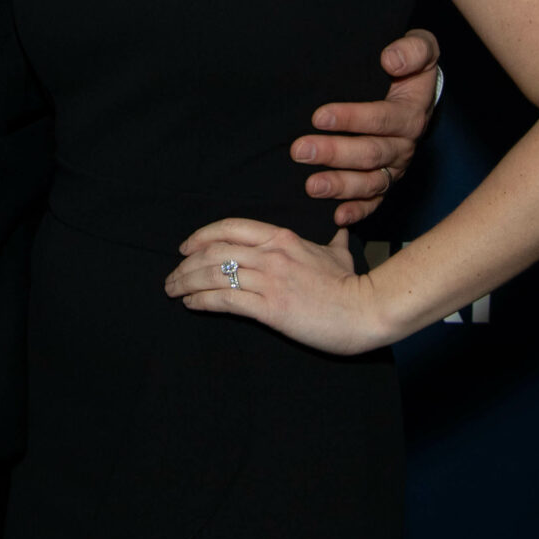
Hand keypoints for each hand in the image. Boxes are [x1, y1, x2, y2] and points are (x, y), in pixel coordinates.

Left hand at [166, 219, 390, 355]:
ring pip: (213, 273)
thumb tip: (342, 229)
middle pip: (213, 251)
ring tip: (173, 291)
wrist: (367, 310)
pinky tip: (191, 304)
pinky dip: (201, 300)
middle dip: (185, 265)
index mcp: (281, 237)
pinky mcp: (270, 307)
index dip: (201, 236)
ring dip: (186, 283)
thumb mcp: (340, 255)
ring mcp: (269, 280)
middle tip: (172, 276)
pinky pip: (225, 298)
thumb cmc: (353, 285)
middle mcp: (271, 254)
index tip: (185, 248)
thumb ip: (334, 241)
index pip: (229, 228)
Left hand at [296, 27, 441, 225]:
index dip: (351, 118)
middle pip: (370, 154)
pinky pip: (373, 203)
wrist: (413, 84)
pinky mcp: (384, 182)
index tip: (318, 116)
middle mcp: (403, 145)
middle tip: (300, 150)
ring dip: (340, 186)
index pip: (382, 119)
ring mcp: (394, 167)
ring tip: (310, 186)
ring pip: (370, 183)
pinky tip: (336, 217)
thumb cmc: (408, 64)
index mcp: (410, 113)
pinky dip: (357, 212)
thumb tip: (391, 60)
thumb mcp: (420, 47)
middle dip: (334, 153)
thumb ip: (412, 50)